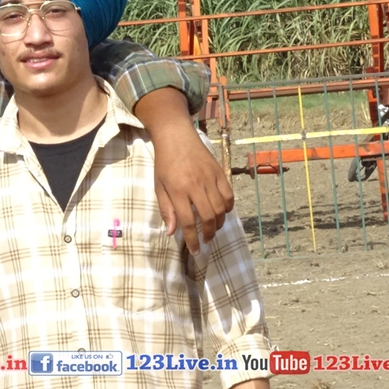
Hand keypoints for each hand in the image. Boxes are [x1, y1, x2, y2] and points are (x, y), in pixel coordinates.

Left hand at [152, 122, 233, 255]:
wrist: (176, 137)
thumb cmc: (164, 164)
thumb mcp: (159, 187)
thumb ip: (166, 210)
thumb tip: (171, 232)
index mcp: (178, 190)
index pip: (188, 222)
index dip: (193, 239)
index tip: (196, 251)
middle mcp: (196, 186)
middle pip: (209, 217)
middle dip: (209, 234)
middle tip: (206, 241)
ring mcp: (210, 178)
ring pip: (221, 208)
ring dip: (219, 223)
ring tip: (213, 229)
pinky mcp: (220, 172)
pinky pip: (229, 195)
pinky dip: (228, 207)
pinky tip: (222, 212)